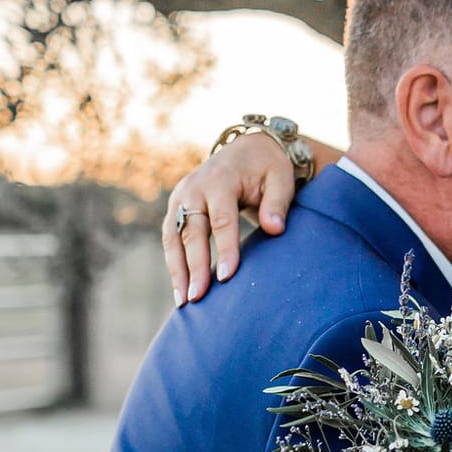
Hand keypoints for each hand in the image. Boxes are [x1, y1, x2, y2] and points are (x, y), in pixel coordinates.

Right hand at [162, 132, 298, 304]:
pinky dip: (174, 263)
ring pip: (173, 237)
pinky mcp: (176, 207)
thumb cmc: (267, 168)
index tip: (226, 276)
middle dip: (194, 266)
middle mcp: (194, 187)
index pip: (222, 219)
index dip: (224, 249)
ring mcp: (181, 197)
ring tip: (183, 302)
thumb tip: (275, 229)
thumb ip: (277, 202)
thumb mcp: (280, 178)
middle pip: (191, 231)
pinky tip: (180, 288)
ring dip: (177, 270)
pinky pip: (171, 238)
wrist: (247, 149)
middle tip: (198, 297)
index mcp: (221, 179)